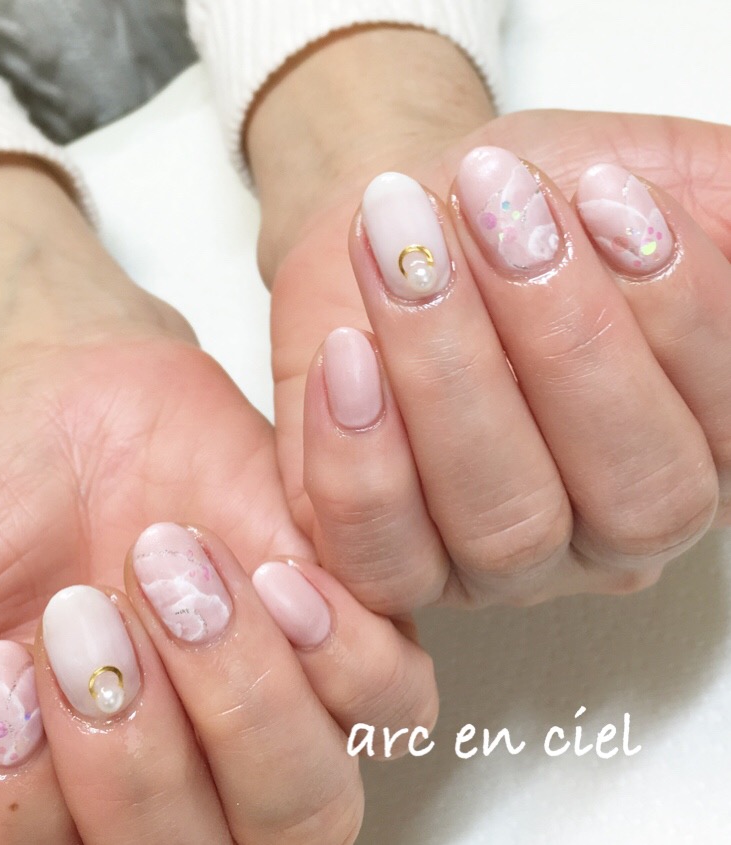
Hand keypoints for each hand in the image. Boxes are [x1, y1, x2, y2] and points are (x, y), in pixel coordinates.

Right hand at [0, 161, 435, 834]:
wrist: (60, 419)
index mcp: (81, 809)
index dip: (39, 805)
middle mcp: (191, 781)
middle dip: (138, 751)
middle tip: (80, 616)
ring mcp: (278, 707)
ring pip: (314, 801)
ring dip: (237, 694)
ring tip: (165, 570)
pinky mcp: (341, 626)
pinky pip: (392, 696)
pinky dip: (336, 650)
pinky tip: (270, 576)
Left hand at [247, 27, 730, 612]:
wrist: (400, 221)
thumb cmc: (516, 207)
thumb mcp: (643, 175)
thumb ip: (715, 214)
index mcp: (690, 449)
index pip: (723, 431)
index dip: (676, 311)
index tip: (602, 190)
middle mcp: (602, 525)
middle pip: (630, 500)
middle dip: (565, 341)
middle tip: (498, 211)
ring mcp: (494, 558)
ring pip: (503, 528)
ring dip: (450, 377)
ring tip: (404, 256)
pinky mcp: (388, 555)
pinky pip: (382, 555)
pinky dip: (362, 462)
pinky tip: (348, 356)